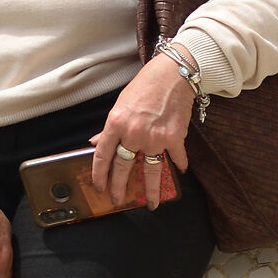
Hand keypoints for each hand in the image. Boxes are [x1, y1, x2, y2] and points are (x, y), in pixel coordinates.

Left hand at [93, 54, 195, 209]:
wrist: (174, 74)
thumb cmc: (146, 85)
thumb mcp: (120, 104)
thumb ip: (110, 127)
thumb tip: (97, 143)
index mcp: (116, 123)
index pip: (102, 155)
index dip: (99, 174)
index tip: (99, 186)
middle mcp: (133, 133)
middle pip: (123, 166)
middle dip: (119, 186)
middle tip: (118, 199)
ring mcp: (155, 137)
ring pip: (151, 169)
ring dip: (151, 189)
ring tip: (152, 203)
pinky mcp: (174, 137)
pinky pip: (175, 157)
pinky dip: (179, 165)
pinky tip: (180, 172)